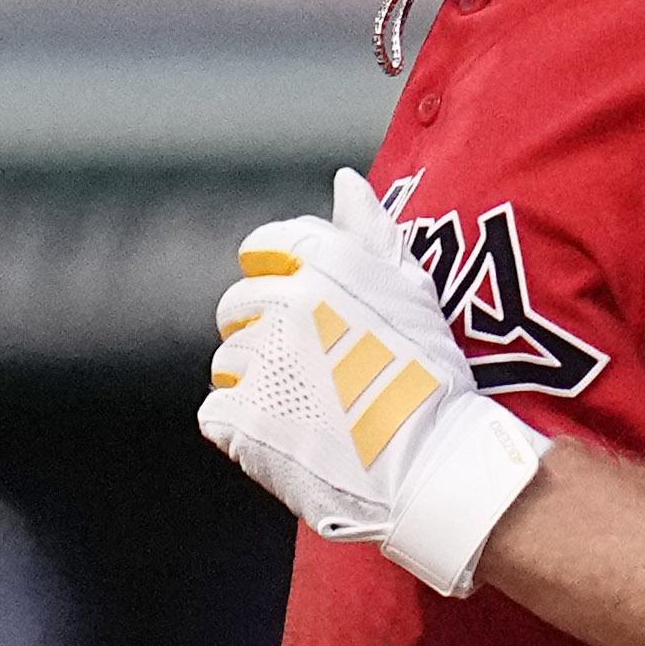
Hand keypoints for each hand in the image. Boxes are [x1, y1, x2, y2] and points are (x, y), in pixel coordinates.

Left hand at [202, 175, 549, 589]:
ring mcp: (260, 363)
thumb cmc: (428, 378)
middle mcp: (285, 304)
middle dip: (262, 332)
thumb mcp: (410, 289)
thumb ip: (369, 231)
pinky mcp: (241, 418)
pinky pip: (215, 410)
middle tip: (310, 369)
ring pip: (227, 359)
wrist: (428, 464)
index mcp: (322, 265)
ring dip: (255, 381)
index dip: (277, 277)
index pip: (262, 247)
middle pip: (236, 306)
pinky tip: (285, 433)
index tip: (303, 310)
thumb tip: (343, 181)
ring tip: (306, 406)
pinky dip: (240, 425)